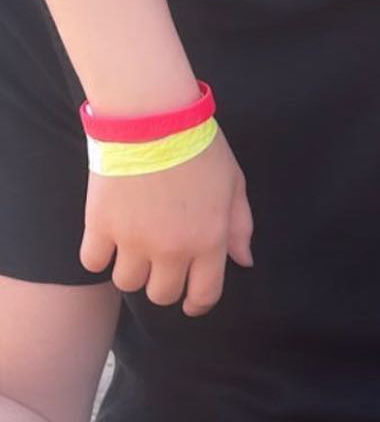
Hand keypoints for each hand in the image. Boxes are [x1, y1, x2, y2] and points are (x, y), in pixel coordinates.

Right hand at [80, 130, 253, 316]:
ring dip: (132, 269)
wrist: (153, 118)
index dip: (198, 303)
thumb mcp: (234, 183)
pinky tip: (110, 236)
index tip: (191, 301)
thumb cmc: (200, 147)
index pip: (204, 294)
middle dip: (165, 283)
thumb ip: (239, 226)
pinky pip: (94, 263)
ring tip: (137, 244)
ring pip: (127, 283)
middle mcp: (171, 248)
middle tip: (163, 261)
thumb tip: (244, 261)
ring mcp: (133, 240)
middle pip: (162, 295)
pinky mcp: (99, 226)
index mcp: (209, 239)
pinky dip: (100, 254)